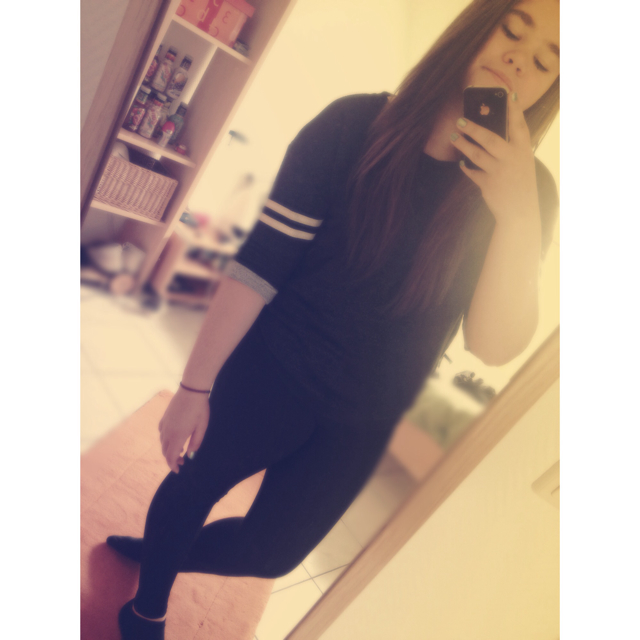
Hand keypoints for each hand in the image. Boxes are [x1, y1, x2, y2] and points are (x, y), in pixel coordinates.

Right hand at [159, 387, 209, 472]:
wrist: (191, 391)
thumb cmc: (199, 409)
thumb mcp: (201, 427)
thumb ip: (195, 443)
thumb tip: (190, 455)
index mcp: (177, 436)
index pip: (170, 456)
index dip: (172, 465)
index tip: (177, 470)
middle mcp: (167, 432)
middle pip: (165, 451)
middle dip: (171, 459)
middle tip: (182, 461)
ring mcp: (164, 424)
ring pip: (162, 442)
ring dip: (169, 450)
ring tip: (180, 450)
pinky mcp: (164, 417)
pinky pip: (161, 433)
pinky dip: (166, 440)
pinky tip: (173, 437)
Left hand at [450, 92, 539, 225]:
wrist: (520, 211)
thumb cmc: (520, 182)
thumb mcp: (522, 162)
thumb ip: (510, 148)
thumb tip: (489, 132)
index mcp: (523, 150)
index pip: (519, 125)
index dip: (514, 109)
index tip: (509, 93)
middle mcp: (512, 159)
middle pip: (490, 139)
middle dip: (474, 128)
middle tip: (460, 120)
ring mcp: (499, 172)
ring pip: (477, 155)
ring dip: (463, 145)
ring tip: (453, 137)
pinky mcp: (488, 184)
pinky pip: (472, 172)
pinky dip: (466, 167)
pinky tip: (461, 163)